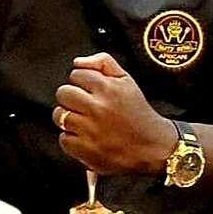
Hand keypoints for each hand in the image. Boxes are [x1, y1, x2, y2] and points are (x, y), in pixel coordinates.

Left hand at [53, 53, 175, 176]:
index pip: (76, 74)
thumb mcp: (126, 80)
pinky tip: (86, 137)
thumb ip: (103, 62)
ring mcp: (91, 130)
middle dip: (71, 98)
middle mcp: (98, 108)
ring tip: (84, 121)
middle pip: (63, 93)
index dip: (82, 82)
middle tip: (84, 105)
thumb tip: (77, 62)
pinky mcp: (86, 151)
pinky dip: (72, 139)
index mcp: (108, 88)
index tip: (90, 90)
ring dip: (69, 118)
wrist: (152, 146)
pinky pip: (63, 139)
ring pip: (59, 115)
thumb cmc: (137, 113)